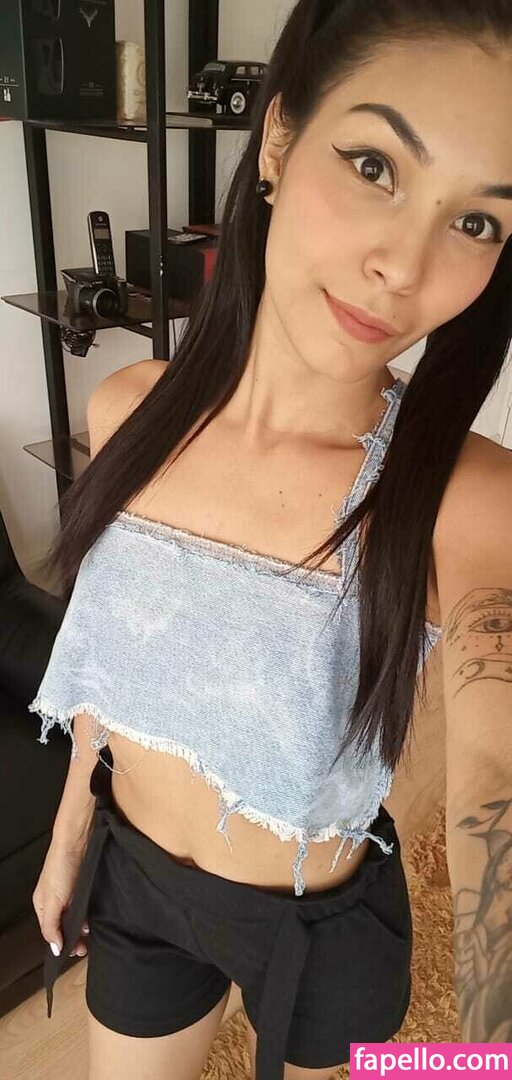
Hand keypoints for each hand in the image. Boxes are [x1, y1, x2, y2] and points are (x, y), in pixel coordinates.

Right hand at [32, 836, 90, 958]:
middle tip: (85, 948)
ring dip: (80, 927)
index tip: (74, 953)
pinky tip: (92, 918)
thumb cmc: (60, 868)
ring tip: (90, 933)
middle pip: (62, 926)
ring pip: (73, 917)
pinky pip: (83, 906)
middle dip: (72, 938)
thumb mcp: (52, 901)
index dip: (60, 944)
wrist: (77, 840)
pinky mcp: (80, 887)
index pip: (49, 932)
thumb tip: (55, 948)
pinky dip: (87, 914)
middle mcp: (54, 902)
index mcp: (42, 906)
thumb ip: (52, 925)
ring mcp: (67, 894)